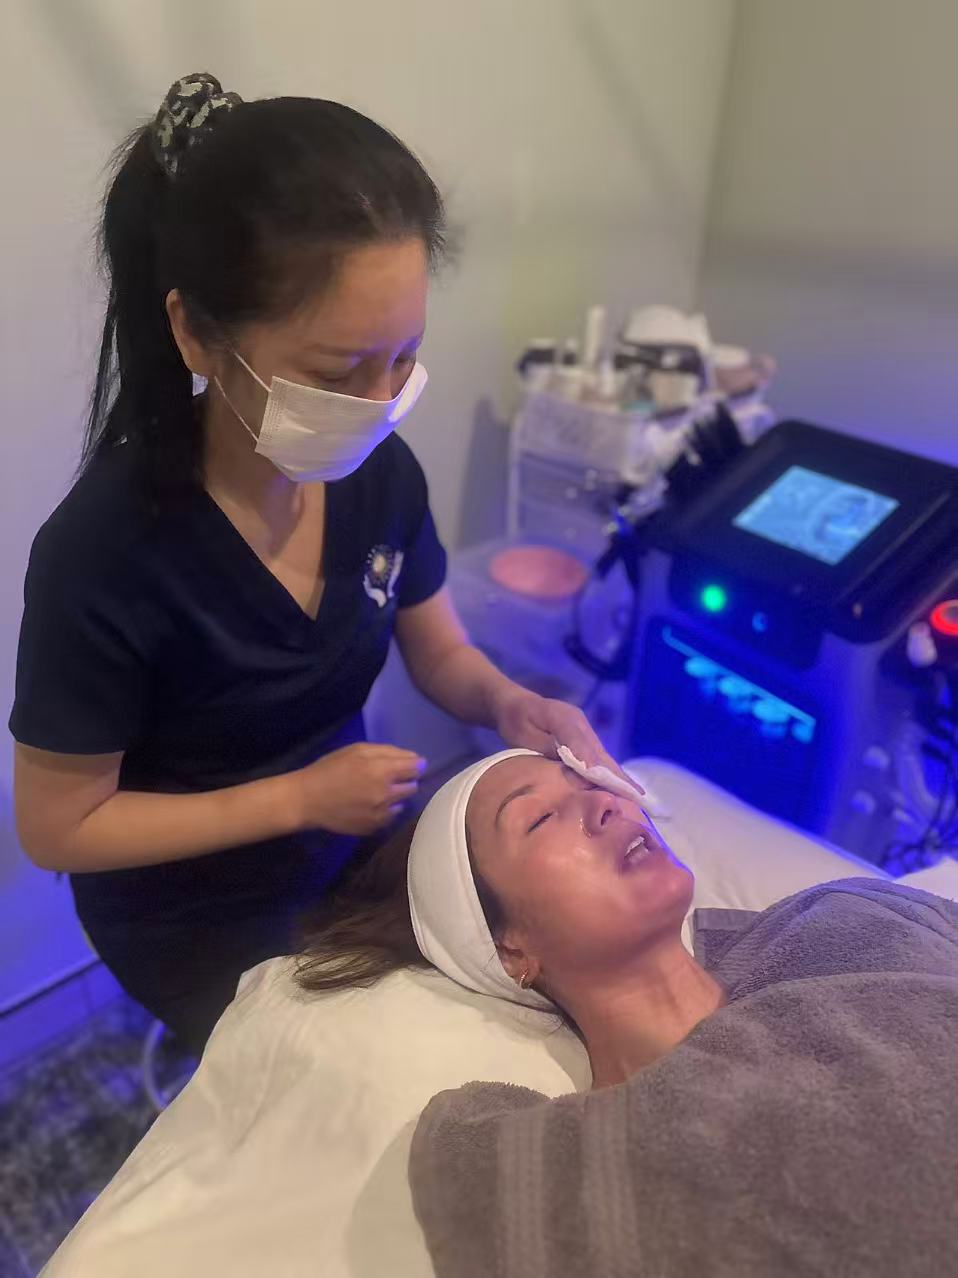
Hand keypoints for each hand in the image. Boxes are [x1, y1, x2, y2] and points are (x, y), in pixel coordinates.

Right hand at [296, 743, 425, 836]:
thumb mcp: (356, 750)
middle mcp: (386, 793)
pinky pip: (391, 816)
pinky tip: (369, 805)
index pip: (416, 767)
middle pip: (413, 786)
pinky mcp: (374, 827)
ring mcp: (381, 813)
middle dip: (404, 780)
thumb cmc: (330, 769)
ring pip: (403, 802)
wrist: (307, 800)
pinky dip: (386, 810)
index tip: (407, 765)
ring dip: (395, 796)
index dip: (414, 764)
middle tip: (386, 777)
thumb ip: (388, 752)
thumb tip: (415, 758)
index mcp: (382, 770)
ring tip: (375, 792)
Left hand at [493, 689, 636, 788]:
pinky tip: (617, 787)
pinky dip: (607, 772)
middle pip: (602, 755)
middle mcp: (581, 725)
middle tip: (639, 798)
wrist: (511, 704)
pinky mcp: (581, 737)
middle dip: (619, 777)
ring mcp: (583, 730)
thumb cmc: (515, 720)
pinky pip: (596, 757)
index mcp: (567, 721)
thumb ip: (550, 749)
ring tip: (635, 797)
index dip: (603, 772)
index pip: (588, 751)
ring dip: (617, 776)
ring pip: (603, 757)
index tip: (618, 790)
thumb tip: (579, 768)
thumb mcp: (525, 735)